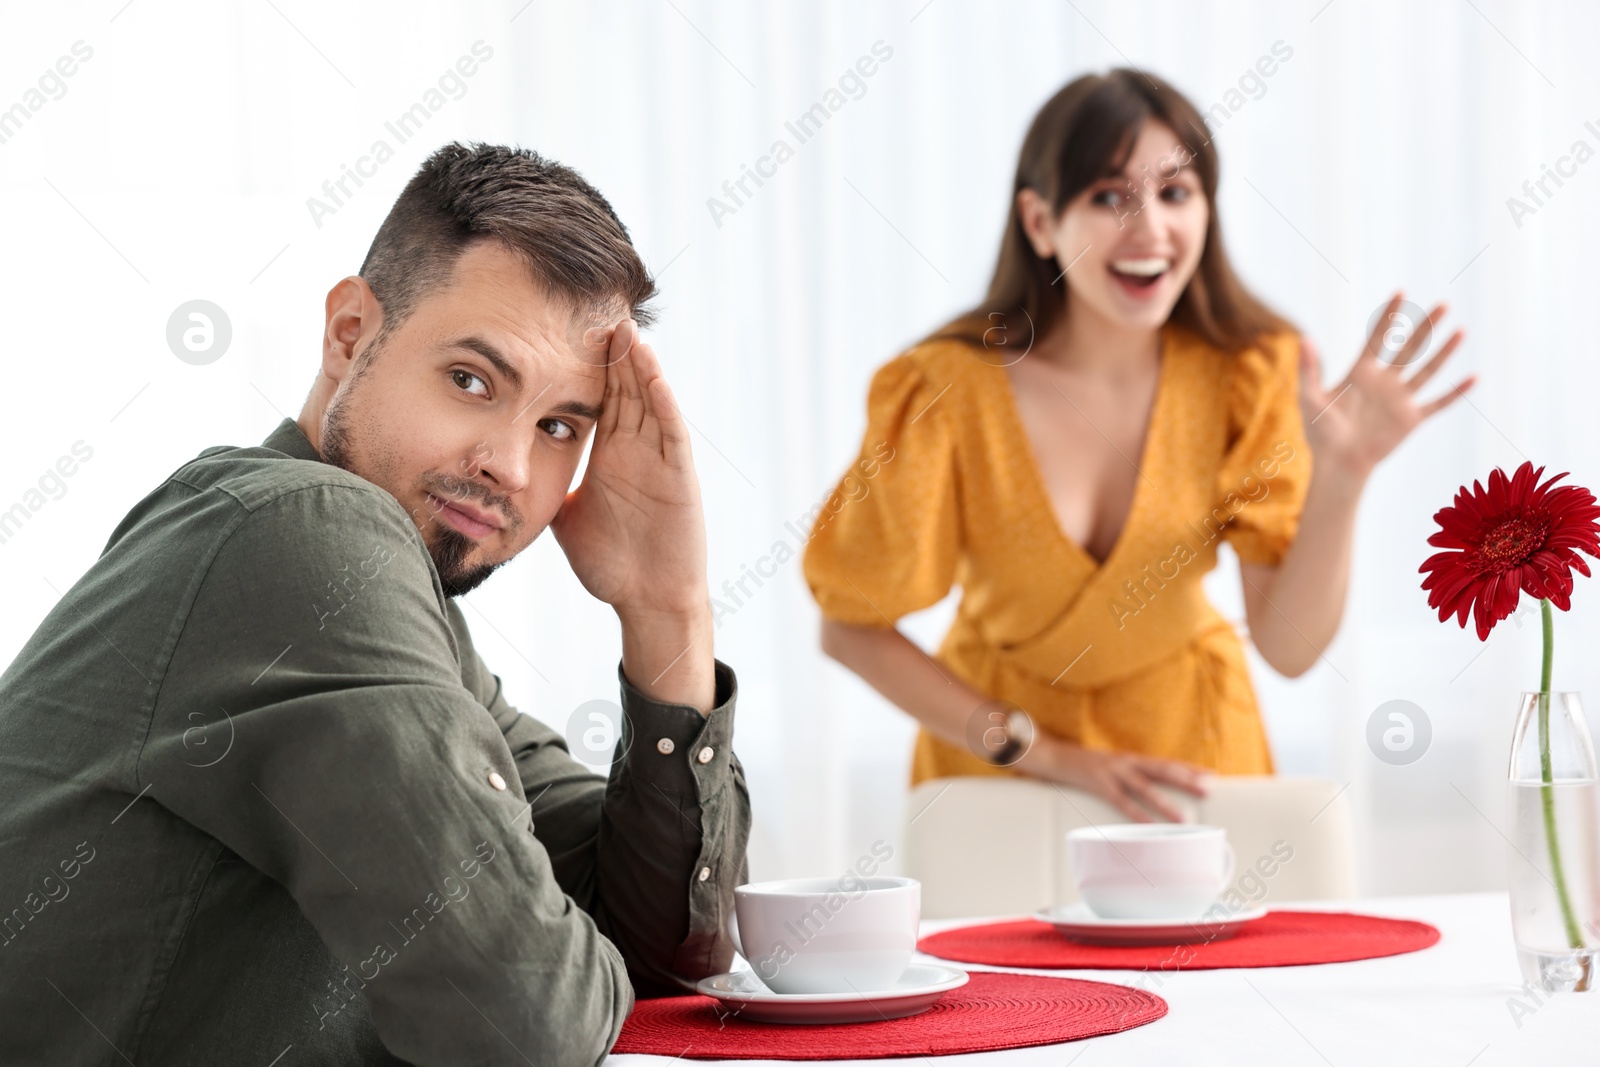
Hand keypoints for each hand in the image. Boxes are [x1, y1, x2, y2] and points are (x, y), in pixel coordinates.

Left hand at [550, 320, 707, 617]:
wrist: (647, 600)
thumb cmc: (612, 564)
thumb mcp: (567, 516)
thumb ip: (549, 486)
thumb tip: (506, 473)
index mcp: (610, 455)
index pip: (598, 399)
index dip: (587, 365)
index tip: (568, 329)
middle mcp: (636, 450)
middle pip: (625, 389)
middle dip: (614, 353)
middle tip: (599, 311)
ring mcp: (659, 460)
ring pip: (649, 402)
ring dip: (640, 366)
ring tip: (627, 329)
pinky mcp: (679, 476)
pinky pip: (671, 433)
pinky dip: (663, 403)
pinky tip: (653, 376)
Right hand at [1014, 735, 1208, 822]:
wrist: (1052, 755)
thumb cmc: (1082, 764)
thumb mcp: (1109, 765)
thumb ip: (1128, 773)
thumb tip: (1148, 786)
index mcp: (1130, 757)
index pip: (1166, 762)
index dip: (1189, 767)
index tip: (1211, 775)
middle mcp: (1126, 761)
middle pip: (1162, 770)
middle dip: (1187, 780)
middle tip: (1209, 790)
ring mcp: (1112, 771)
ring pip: (1146, 787)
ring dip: (1166, 803)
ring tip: (1184, 818)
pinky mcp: (1098, 783)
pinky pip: (1121, 801)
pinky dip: (1137, 814)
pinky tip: (1149, 825)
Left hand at [1298, 293, 1475, 484]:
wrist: (1338, 465)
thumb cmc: (1319, 434)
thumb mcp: (1309, 399)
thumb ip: (1308, 369)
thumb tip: (1304, 338)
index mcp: (1360, 373)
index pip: (1378, 337)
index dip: (1389, 315)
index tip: (1401, 291)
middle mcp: (1384, 381)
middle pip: (1409, 347)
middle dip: (1426, 326)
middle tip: (1444, 304)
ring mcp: (1400, 399)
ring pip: (1427, 370)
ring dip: (1444, 352)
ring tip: (1461, 331)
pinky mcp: (1411, 419)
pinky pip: (1438, 403)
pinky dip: (1456, 392)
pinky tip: (1474, 378)